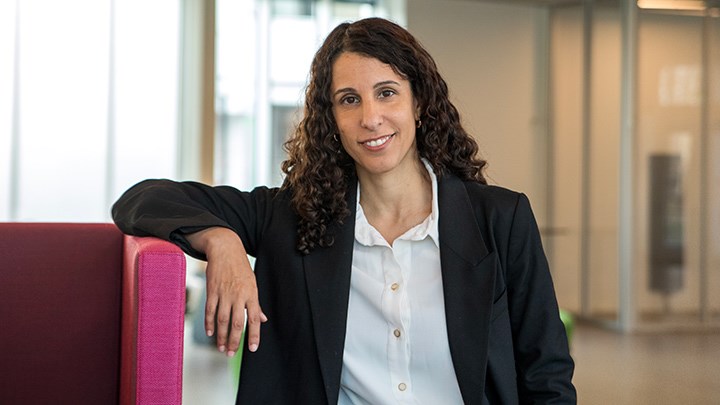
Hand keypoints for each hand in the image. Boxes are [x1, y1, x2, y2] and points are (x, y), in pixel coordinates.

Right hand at [187, 227, 266, 356]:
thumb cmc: (241, 268)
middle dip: (234, 341)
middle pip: (236, 323)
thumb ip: (256, 304)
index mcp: (251, 294)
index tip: (252, 348)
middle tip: (230, 353)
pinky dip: (209, 323)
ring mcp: (224, 293)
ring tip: (221, 348)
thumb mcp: (252, 284)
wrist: (225, 249)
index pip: (254, 319)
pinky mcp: (212, 290)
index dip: (253, 335)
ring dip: (221, 336)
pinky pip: (210, 310)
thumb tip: (263, 320)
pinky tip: (210, 333)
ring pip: (222, 320)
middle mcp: (238, 295)